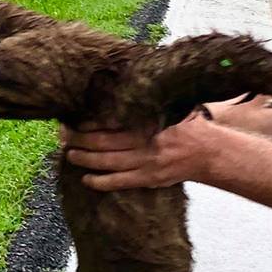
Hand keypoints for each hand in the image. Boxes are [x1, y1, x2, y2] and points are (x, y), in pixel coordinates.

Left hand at [63, 113, 218, 190]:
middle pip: (104, 141)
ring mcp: (147, 162)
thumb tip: (121, 89)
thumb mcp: (168, 108)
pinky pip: (120, 182)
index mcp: (147, 121)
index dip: (88, 122)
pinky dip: (101, 181)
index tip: (72, 119)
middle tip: (63, 136)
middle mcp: (145, 141)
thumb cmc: (186, 125)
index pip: (110, 121)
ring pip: (108, 162)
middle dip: (80, 139)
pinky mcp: (149, 179)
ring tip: (69, 154)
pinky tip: (86, 178)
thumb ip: (147, 103)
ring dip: (85, 159)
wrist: (209, 152)